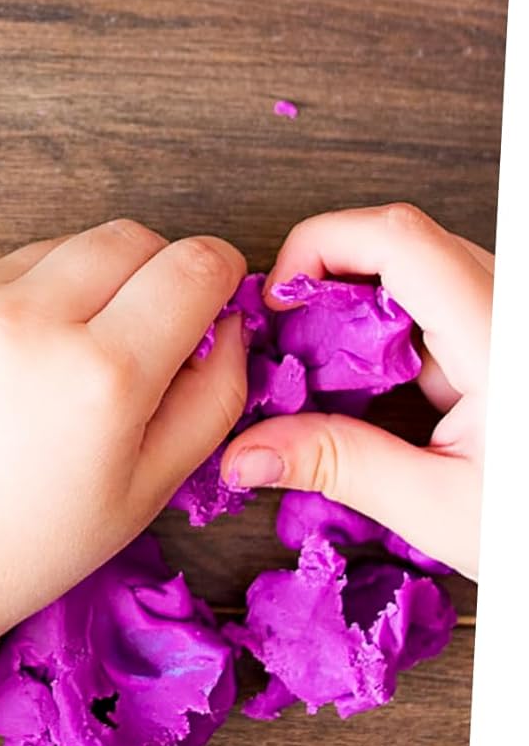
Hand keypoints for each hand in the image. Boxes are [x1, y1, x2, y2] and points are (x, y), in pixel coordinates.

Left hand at [0, 219, 249, 638]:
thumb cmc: (30, 544)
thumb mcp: (151, 489)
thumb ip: (214, 395)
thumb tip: (230, 320)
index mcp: (102, 375)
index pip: (194, 265)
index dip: (219, 281)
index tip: (210, 311)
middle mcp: (31, 321)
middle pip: (131, 237)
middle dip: (158, 273)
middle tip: (146, 338)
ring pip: (66, 245)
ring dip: (90, 283)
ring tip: (71, 362)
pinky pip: (7, 269)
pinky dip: (29, 300)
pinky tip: (16, 367)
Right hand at [220, 203, 490, 577]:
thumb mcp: (441, 508)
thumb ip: (336, 465)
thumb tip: (244, 450)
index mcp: (498, 339)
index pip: (398, 237)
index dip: (319, 247)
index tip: (277, 302)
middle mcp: (507, 316)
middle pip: (401, 247)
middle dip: (326, 287)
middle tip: (285, 349)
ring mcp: (508, 329)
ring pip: (417, 281)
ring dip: (354, 319)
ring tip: (318, 384)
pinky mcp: (505, 350)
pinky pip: (435, 317)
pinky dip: (385, 347)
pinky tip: (361, 399)